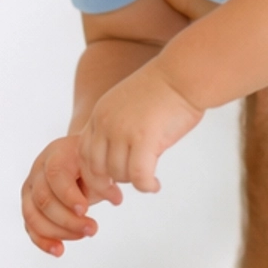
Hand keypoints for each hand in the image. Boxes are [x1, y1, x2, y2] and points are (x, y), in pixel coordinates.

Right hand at [22, 133, 121, 257]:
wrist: (77, 159)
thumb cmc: (87, 163)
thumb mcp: (98, 168)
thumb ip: (104, 182)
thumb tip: (115, 198)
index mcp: (56, 155)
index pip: (55, 175)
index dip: (68, 195)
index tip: (85, 210)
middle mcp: (38, 171)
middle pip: (43, 199)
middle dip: (68, 219)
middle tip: (92, 228)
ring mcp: (31, 189)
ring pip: (33, 215)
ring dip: (57, 232)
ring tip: (82, 235)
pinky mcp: (29, 205)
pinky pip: (30, 226)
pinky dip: (42, 241)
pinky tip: (59, 250)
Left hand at [76, 63, 204, 196]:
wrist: (184, 75)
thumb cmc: (165, 90)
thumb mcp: (128, 106)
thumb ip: (117, 129)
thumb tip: (119, 158)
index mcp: (100, 114)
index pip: (83, 153)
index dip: (93, 173)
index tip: (108, 183)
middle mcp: (105, 123)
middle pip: (97, 167)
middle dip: (110, 184)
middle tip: (124, 192)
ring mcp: (123, 131)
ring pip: (118, 174)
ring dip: (133, 182)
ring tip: (147, 181)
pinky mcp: (144, 139)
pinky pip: (139, 176)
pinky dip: (146, 186)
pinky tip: (155, 185)